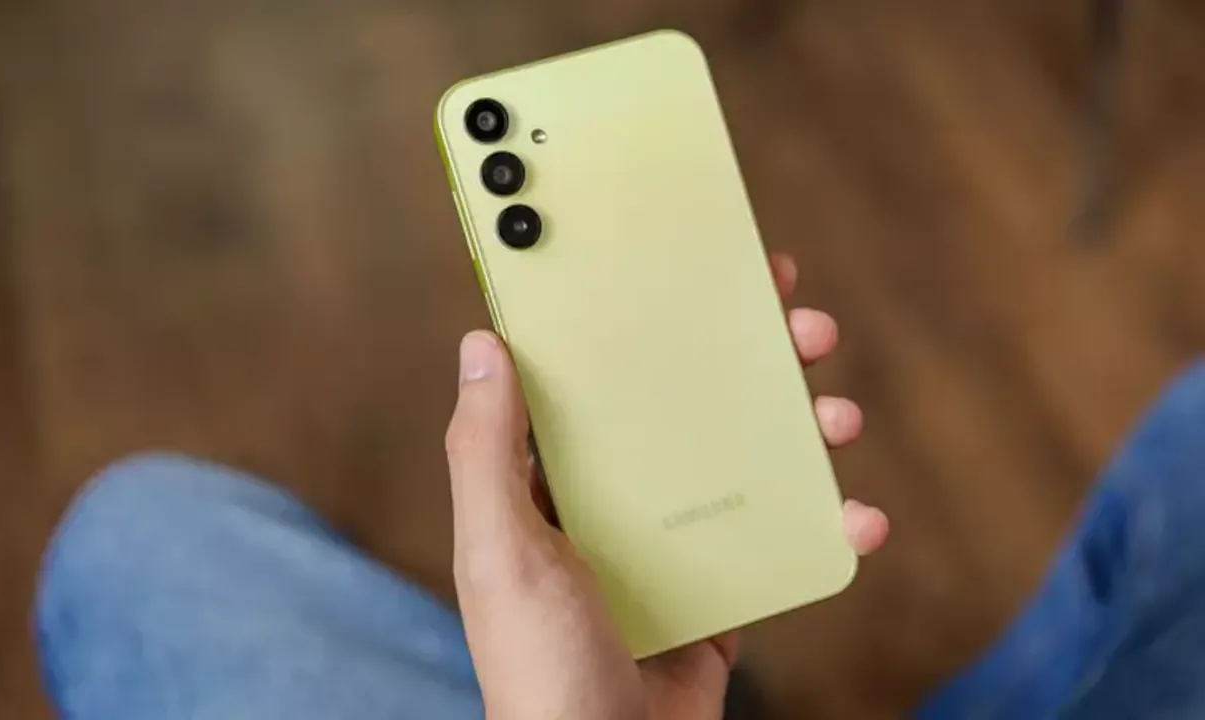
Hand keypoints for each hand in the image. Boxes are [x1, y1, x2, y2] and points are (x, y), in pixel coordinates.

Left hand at [444, 253, 888, 719]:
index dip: (638, 320)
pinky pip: (778, 537)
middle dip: (745, 358)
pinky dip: (826, 524)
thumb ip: (487, 453)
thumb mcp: (501, 552)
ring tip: (838, 410)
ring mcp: (673, 543)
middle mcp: (615, 500)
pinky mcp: (721, 589)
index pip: (596, 378)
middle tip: (797, 323)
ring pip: (742, 458)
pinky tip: (859, 517)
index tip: (689, 269)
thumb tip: (482, 343)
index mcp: (552, 480)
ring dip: (799, 427)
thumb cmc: (539, 667)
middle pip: (685, 404)